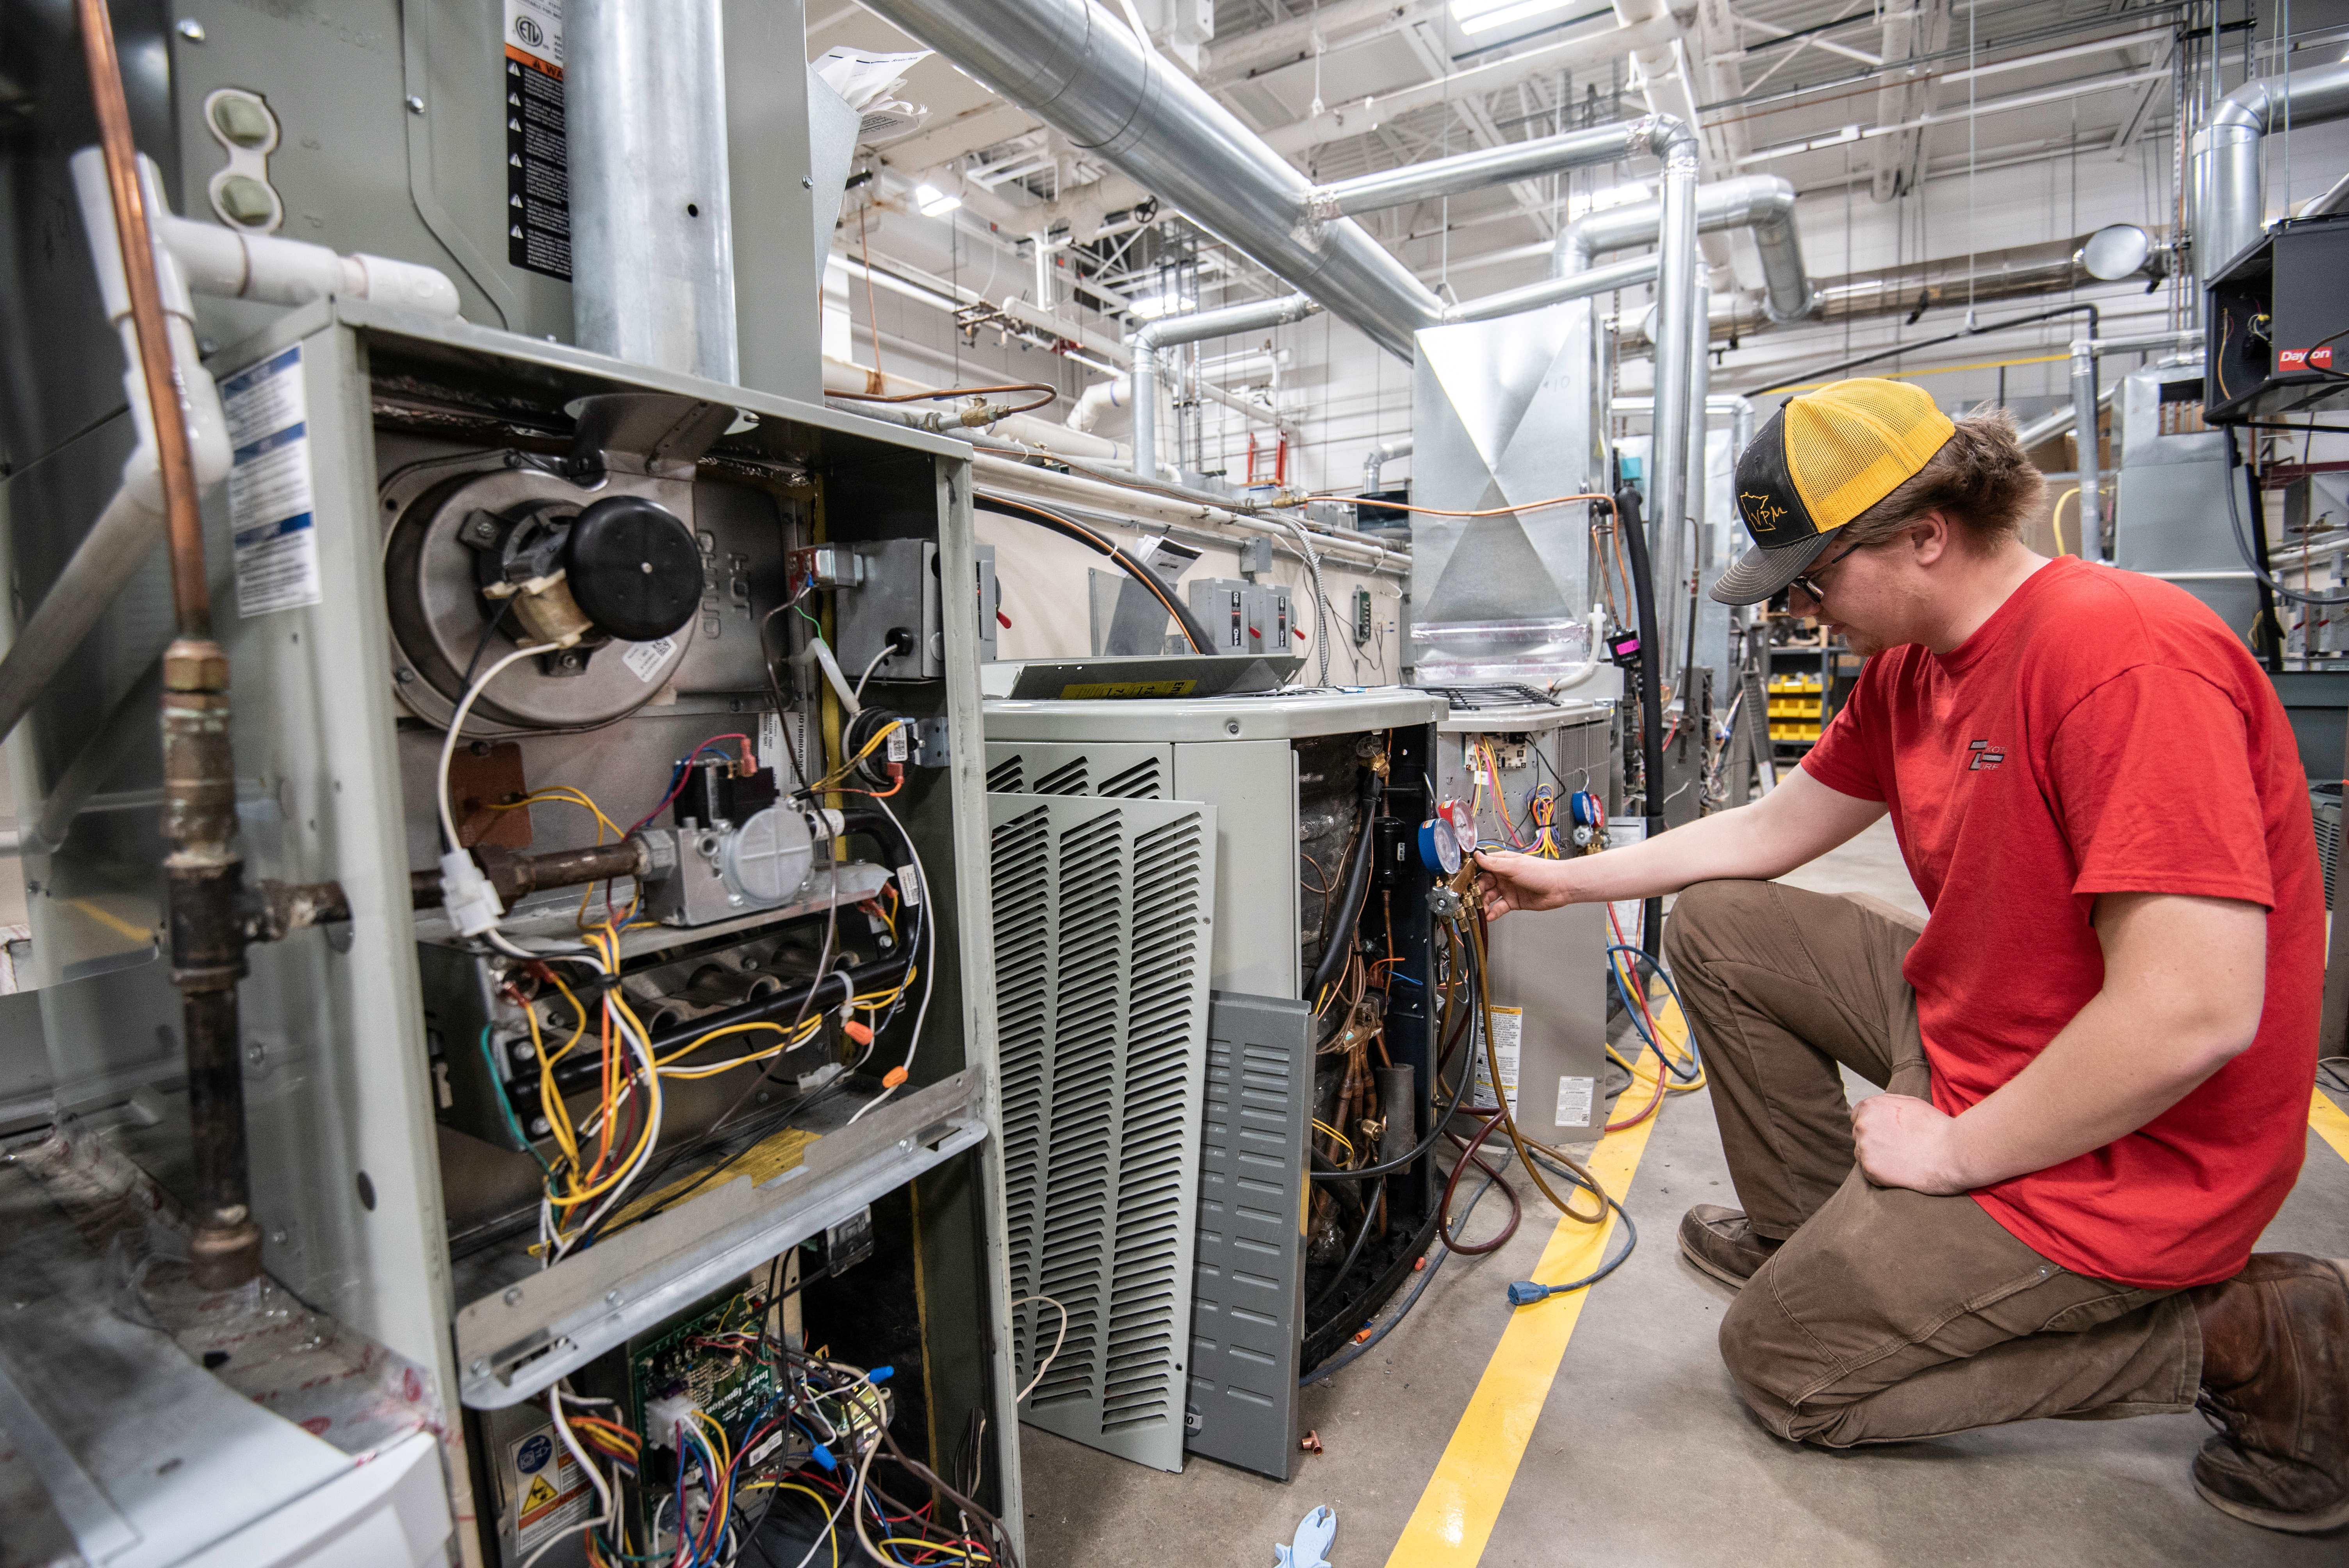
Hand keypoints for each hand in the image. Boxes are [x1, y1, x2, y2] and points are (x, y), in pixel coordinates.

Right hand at [1473, 850, 1576, 921]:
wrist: (1560, 887)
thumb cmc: (1542, 872)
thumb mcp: (1514, 866)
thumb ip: (1494, 864)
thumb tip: (1477, 856)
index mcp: (1502, 863)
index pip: (1482, 868)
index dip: (1472, 875)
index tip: (1463, 882)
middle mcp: (1503, 876)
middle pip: (1483, 884)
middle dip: (1476, 892)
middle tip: (1471, 898)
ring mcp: (1508, 889)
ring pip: (1489, 897)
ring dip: (1482, 904)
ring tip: (1479, 909)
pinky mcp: (1513, 902)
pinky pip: (1499, 908)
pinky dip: (1493, 912)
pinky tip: (1489, 915)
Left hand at [1850, 1093, 1973, 1194]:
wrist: (1952, 1153)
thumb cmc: (1935, 1127)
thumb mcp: (1910, 1103)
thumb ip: (1886, 1104)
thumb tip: (1873, 1110)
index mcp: (1870, 1107)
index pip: (1857, 1116)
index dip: (1873, 1125)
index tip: (1886, 1133)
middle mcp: (1863, 1125)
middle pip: (1859, 1135)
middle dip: (1874, 1141)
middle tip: (1898, 1148)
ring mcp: (1865, 1148)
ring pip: (1862, 1154)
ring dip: (1877, 1158)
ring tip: (1902, 1159)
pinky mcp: (1870, 1170)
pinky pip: (1869, 1172)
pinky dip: (1881, 1174)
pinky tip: (1900, 1171)